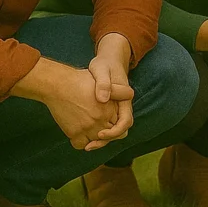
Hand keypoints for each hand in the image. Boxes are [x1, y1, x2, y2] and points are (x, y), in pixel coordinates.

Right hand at [44, 68, 119, 150]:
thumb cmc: (81, 81)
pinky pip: (81, 145)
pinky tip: (80, 133)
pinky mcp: (74, 133)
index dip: (116, 124)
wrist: (58, 85)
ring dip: (93, 138)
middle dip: (106, 133)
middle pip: (109, 136)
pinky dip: (81, 141)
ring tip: (89, 128)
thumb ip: (119, 90)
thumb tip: (131, 94)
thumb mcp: (104, 81)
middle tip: (100, 128)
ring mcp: (87, 128)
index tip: (109, 121)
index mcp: (110, 110)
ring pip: (95, 142)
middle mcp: (100, 121)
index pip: (121, 126)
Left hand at [86, 33, 134, 149]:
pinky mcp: (105, 111)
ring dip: (99, 140)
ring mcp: (113, 110)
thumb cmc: (104, 64)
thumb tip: (103, 99)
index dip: (114, 131)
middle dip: (105, 141)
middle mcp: (121, 108)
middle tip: (89, 145)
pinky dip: (94, 134)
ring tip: (84, 145)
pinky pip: (103, 127)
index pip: (125, 122)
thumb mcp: (102, 70)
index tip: (100, 133)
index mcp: (124, 100)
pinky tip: (81, 135)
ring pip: (111, 131)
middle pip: (119, 132)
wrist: (106, 61)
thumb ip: (104, 83)